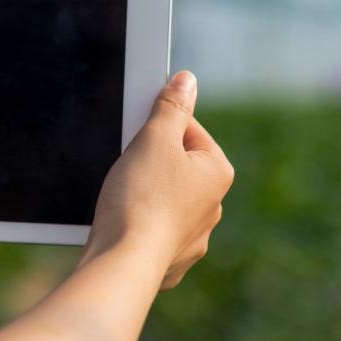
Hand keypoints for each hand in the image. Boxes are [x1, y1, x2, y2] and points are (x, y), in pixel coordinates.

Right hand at [82, 71, 233, 288]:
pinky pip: (154, 233)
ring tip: (122, 199)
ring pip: (165, 201)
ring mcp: (194, 237)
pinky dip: (139, 227)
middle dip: (149, 164)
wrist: (124, 261)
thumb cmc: (141, 198)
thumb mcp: (154, 138)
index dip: (156, 129)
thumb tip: (187, 80)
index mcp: (217, 172)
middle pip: (176, 166)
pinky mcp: (171, 260)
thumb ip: (172, 106)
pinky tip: (125, 226)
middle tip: (126, 170)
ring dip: (144, 196)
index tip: (136, 140)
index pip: (188, 130)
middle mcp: (213, 206)